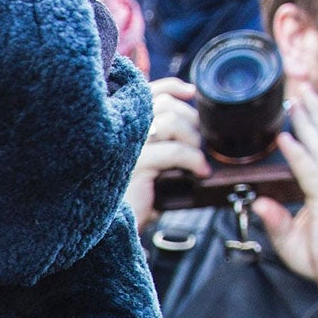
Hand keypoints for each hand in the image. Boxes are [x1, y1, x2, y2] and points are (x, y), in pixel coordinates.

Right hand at [126, 77, 202, 227]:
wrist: (117, 230)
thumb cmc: (135, 199)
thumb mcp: (152, 165)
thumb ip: (163, 142)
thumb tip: (195, 127)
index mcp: (124, 128)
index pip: (148, 92)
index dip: (173, 87)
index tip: (192, 93)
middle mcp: (121, 133)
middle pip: (165, 104)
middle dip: (191, 119)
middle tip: (200, 142)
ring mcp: (127, 148)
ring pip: (170, 122)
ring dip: (193, 139)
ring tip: (198, 159)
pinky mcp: (136, 166)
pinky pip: (174, 152)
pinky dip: (194, 160)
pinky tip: (199, 172)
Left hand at [253, 83, 317, 293]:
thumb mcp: (289, 237)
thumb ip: (274, 218)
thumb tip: (257, 202)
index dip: (312, 124)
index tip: (301, 103)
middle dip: (313, 110)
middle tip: (300, 85)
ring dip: (309, 120)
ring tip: (298, 97)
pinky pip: (311, 172)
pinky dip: (298, 154)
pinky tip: (287, 138)